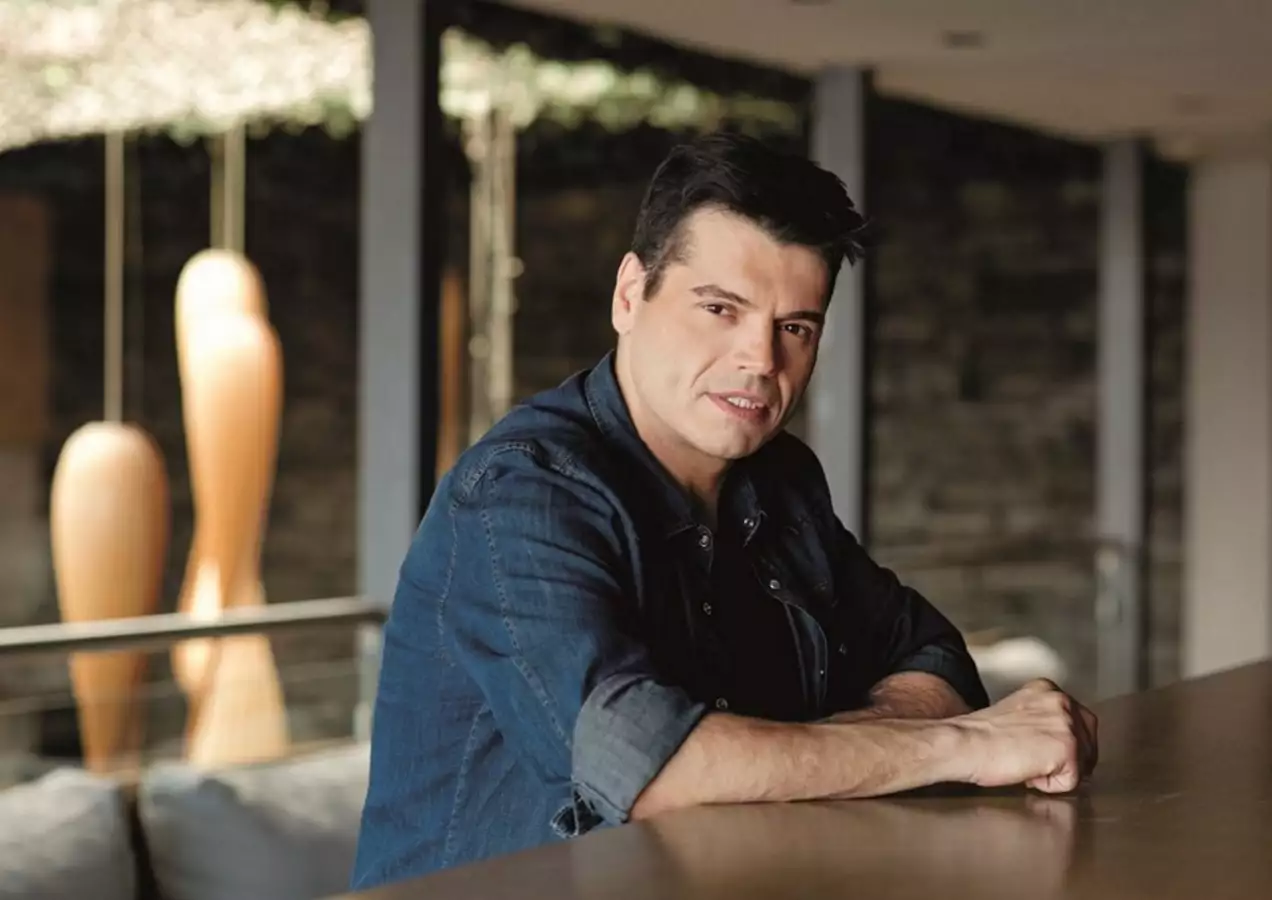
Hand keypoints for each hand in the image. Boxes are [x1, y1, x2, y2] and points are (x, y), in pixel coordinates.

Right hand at [954, 679, 1098, 793]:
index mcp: (1047, 689)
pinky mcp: (1068, 749)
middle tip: (1037, 763)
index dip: (1062, 743)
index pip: (1079, 721)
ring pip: (1082, 763)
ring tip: (1026, 763)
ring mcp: (1067, 724)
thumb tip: (1052, 739)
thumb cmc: (979, 736)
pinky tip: (1026, 772)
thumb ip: (1040, 717)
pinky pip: (1071, 782)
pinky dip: (1049, 785)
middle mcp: (1062, 701)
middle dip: (1070, 759)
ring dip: (1056, 771)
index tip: (1038, 749)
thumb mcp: (1016, 712)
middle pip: (1089, 742)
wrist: (964, 743)